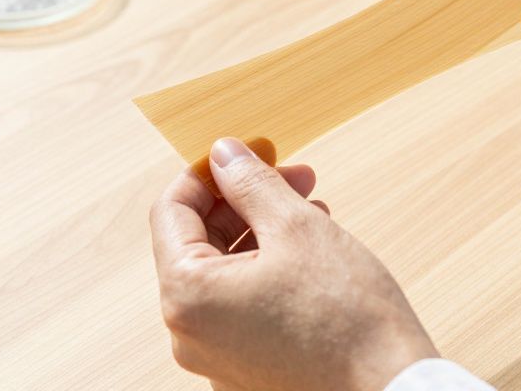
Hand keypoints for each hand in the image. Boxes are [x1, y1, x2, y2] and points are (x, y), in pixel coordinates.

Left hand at [150, 137, 436, 390]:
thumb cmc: (348, 316)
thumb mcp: (298, 227)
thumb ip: (251, 182)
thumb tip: (224, 153)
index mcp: (186, 295)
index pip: (172, 210)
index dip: (211, 172)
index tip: (250, 151)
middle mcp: (188, 334)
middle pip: (198, 241)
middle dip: (244, 200)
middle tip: (294, 174)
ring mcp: (215, 358)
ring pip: (224, 273)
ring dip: (262, 231)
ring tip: (313, 209)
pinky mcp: (245, 371)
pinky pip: (242, 305)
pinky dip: (269, 270)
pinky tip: (312, 252)